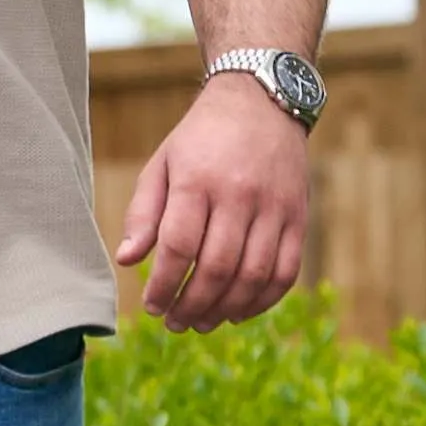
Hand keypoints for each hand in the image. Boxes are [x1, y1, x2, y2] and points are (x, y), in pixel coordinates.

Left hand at [115, 77, 313, 330]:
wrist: (262, 102)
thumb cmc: (201, 139)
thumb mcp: (163, 164)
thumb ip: (143, 213)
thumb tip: (127, 261)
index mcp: (198, 180)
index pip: (180, 246)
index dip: (164, 285)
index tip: (151, 306)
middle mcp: (240, 194)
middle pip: (218, 267)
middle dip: (193, 305)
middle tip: (175, 323)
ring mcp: (275, 207)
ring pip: (253, 275)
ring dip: (226, 309)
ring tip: (202, 323)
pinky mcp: (298, 217)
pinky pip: (286, 271)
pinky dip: (262, 300)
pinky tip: (238, 311)